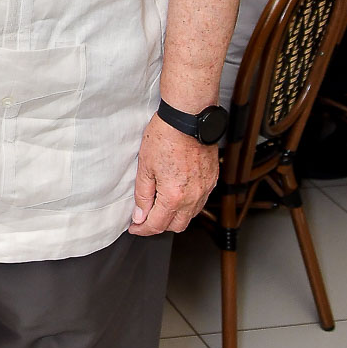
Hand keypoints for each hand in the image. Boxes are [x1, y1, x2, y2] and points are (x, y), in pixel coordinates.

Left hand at [129, 113, 217, 235]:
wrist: (188, 118)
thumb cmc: (165, 136)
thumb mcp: (145, 166)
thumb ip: (143, 195)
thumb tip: (139, 215)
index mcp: (174, 196)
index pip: (157, 225)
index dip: (142, 229)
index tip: (134, 227)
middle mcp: (193, 197)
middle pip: (176, 226)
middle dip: (159, 225)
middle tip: (145, 217)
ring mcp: (205, 189)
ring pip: (190, 216)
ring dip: (175, 216)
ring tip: (160, 205)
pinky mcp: (212, 180)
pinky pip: (200, 201)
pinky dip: (188, 204)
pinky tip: (177, 193)